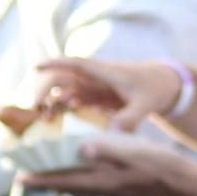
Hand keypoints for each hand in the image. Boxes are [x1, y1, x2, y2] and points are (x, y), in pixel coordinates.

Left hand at [22, 135, 196, 195]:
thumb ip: (107, 149)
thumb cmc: (161, 165)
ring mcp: (113, 188)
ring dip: (61, 178)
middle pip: (67, 185)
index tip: (18, 179)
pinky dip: (79, 175)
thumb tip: (81, 147)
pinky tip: (81, 167)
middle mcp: (103, 188)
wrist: (187, 182)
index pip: (63, 180)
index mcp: (102, 180)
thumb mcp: (134, 152)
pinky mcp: (122, 186)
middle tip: (25, 176)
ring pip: (79, 184)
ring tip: (46, 171)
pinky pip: (92, 182)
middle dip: (45, 180)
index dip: (40, 179)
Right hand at [33, 58, 184, 131]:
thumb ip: (130, 118)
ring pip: (61, 90)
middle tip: (34, 108)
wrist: (161, 85)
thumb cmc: (153, 89)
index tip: (36, 66)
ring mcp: (90, 87)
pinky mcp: (91, 97)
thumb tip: (111, 132)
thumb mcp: (145, 104)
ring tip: (43, 118)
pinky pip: (69, 101)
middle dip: (44, 89)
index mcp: (104, 72)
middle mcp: (92, 78)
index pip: (76, 64)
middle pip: (61, 77)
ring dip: (49, 101)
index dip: (55, 63)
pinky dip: (59, 109)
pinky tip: (53, 120)